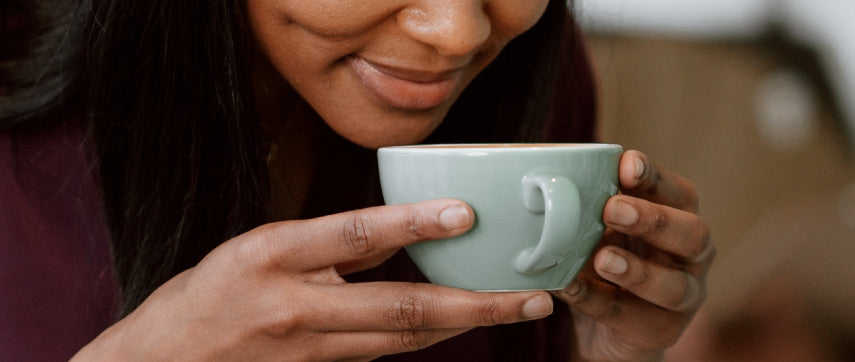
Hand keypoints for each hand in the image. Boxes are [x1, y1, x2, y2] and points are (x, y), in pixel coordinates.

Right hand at [73, 200, 553, 360]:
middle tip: (532, 297)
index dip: (413, 224)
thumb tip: (398, 234)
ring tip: (514, 309)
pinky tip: (456, 326)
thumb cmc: (205, 295)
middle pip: (399, 310)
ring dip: (461, 326)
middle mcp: (294, 307)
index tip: (466, 214)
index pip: (354, 235)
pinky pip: (381, 357)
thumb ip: (328, 244)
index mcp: (273, 256)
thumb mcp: (257, 247)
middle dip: (475, 306)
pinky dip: (423, 340)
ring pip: (401, 341)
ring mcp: (307, 351)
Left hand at [552, 150, 713, 360]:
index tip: (626, 164)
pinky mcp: (660, 331)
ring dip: (637, 271)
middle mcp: (692, 257)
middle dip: (653, 219)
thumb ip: (588, 207)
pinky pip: (633, 317)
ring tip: (602, 259)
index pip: (678, 193)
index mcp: (679, 219)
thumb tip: (549, 177)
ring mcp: (684, 298)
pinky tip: (571, 288)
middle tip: (612, 209)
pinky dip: (598, 301)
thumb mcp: (597, 228)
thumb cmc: (603, 259)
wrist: (603, 326)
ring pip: (675, 286)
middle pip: (692, 234)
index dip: (655, 178)